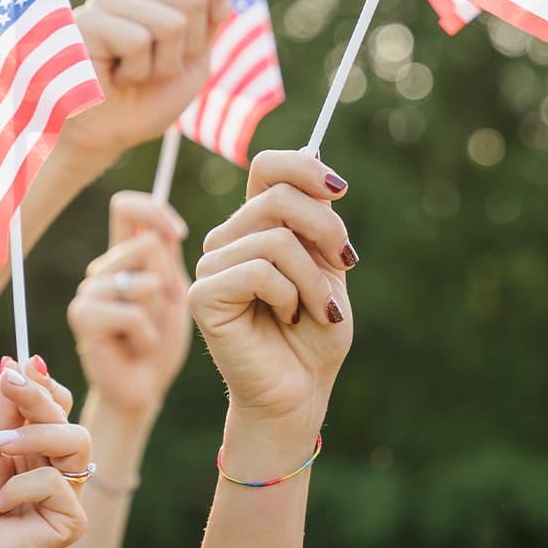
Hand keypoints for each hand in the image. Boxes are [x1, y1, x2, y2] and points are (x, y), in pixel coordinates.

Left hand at [0, 367, 89, 547]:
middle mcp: (55, 468)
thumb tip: (16, 361)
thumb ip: (3, 412)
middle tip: (12, 384)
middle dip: (40, 397)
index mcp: (35, 449)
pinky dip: (21, 488)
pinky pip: (58, 483)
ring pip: (77, 442)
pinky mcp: (72, 520)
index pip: (56, 406)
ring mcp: (67, 494)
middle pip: (68, 417)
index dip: (45, 384)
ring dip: (36, 436)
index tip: (25, 363)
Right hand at [57, 0, 231, 176]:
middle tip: (157, 67)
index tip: (216, 18)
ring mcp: (105, 1)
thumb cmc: (145, 101)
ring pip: (170, 22)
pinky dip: (137, 71)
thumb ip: (207, 21)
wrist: (106, 137)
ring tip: (134, 75)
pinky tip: (116, 77)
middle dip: (188, 47)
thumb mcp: (191, 60)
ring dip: (162, 65)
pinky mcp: (86, 21)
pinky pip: (138, 40)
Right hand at [68, 193, 191, 413]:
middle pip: (147, 244)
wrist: (145, 387)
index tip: (178, 234)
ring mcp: (87, 291)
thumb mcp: (175, 292)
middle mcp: (100, 268)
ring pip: (146, 282)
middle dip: (167, 282)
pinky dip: (147, 335)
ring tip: (146, 332)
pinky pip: (133, 313)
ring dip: (158, 313)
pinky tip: (137, 346)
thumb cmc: (162, 340)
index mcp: (122, 256)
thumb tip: (163, 227)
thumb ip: (166, 257)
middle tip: (158, 314)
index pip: (126, 207)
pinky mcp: (82, 317)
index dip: (155, 210)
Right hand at [190, 151, 354, 436]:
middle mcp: (227, 238)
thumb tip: (315, 157)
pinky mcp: (202, 294)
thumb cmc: (315, 333)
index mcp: (255, 225)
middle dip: (327, 231)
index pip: (267, 166)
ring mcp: (210, 265)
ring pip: (275, 239)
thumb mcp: (328, 265)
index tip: (340, 190)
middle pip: (278, 198)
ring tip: (318, 308)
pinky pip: (259, 271)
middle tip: (346, 265)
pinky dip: (290, 295)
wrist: (301, 390)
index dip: (305, 168)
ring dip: (314, 278)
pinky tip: (290, 317)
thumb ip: (318, 216)